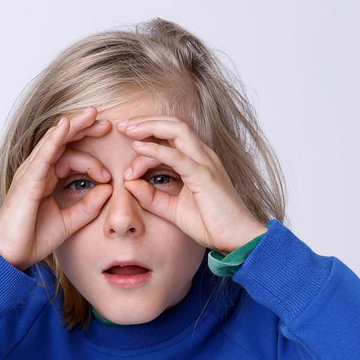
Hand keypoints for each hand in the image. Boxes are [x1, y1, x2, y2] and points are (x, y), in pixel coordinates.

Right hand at [0, 108, 112, 270]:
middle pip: (63, 141)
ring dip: (74, 126)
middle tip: (107, 123)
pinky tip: (66, 126)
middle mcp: (38, 170)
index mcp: (47, 178)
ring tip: (92, 113)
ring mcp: (31, 172)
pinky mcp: (28, 180)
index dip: (92, 161)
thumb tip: (109, 190)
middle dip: (85, 129)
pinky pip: (43, 155)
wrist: (12, 255)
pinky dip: (55, 139)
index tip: (109, 176)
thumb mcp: (69, 222)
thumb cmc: (33, 238)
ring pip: (55, 141)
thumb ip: (88, 207)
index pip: (71, 157)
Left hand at [117, 116, 267, 252]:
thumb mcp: (173, 210)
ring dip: (149, 127)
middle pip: (173, 124)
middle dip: (146, 121)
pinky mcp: (204, 176)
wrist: (237, 238)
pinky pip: (177, 156)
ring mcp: (205, 163)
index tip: (126, 146)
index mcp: (198, 160)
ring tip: (127, 130)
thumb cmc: (211, 224)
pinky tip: (138, 148)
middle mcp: (203, 155)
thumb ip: (152, 197)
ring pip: (176, 130)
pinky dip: (155, 149)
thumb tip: (129, 185)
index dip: (147, 136)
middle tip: (122, 125)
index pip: (171, 136)